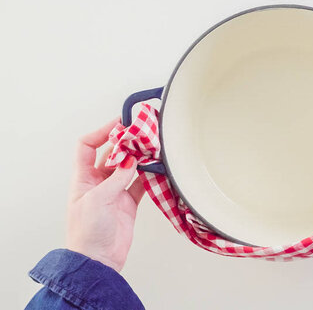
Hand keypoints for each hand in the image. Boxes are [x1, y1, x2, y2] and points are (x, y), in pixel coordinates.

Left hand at [67, 118, 144, 271]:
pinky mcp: (128, 203)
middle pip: (112, 153)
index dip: (102, 132)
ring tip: (153, 149)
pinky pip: (140, 184)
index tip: (120, 123)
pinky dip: (149, 176)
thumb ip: (116, 178)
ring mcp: (114, 192)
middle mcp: (98, 182)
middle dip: (126, 143)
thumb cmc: (87, 233)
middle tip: (143, 135)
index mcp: (83, 178)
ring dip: (139, 158)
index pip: (88, 146)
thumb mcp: (98, 200)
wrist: (98, 261)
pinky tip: (157, 170)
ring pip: (129, 166)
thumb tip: (131, 160)